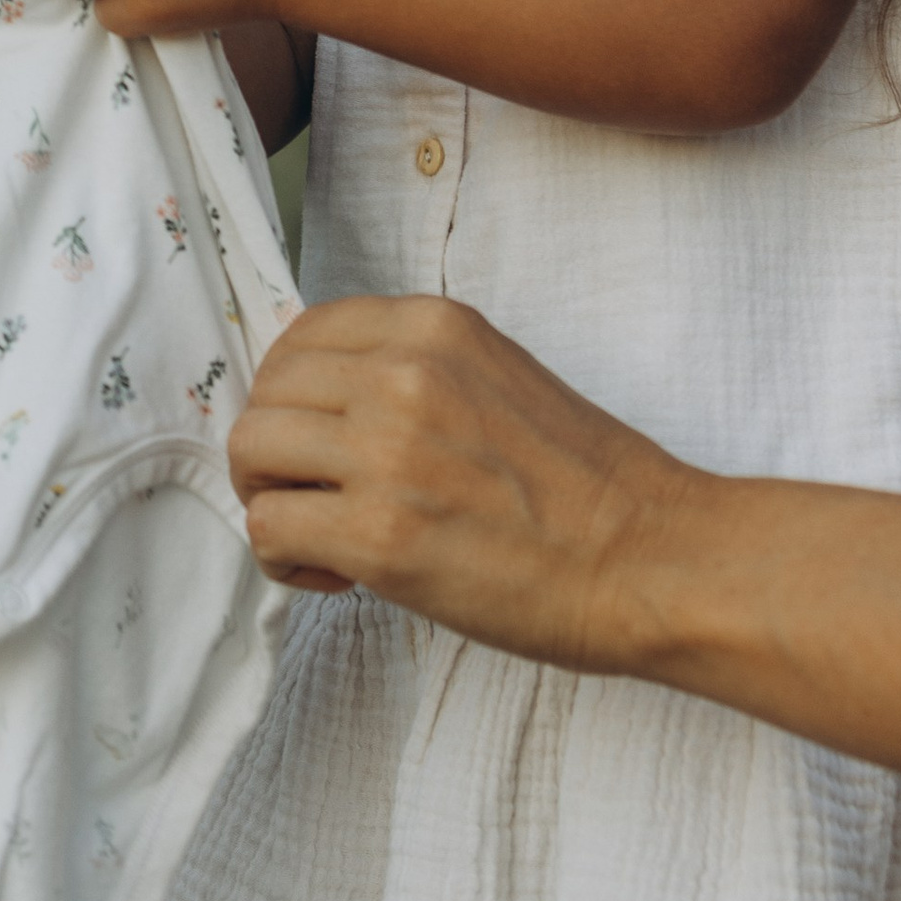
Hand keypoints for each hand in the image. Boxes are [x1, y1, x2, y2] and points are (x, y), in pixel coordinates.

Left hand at [227, 293, 703, 670]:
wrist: (648, 558)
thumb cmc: (584, 485)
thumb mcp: (495, 377)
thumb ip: (414, 371)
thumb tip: (326, 401)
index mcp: (433, 326)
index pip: (302, 335)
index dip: (296, 395)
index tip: (323, 439)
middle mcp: (402, 372)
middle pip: (266, 390)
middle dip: (276, 449)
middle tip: (317, 494)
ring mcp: (386, 450)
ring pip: (251, 450)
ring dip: (271, 497)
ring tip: (325, 535)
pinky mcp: (378, 534)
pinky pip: (268, 525)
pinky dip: (285, 556)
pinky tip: (337, 574)